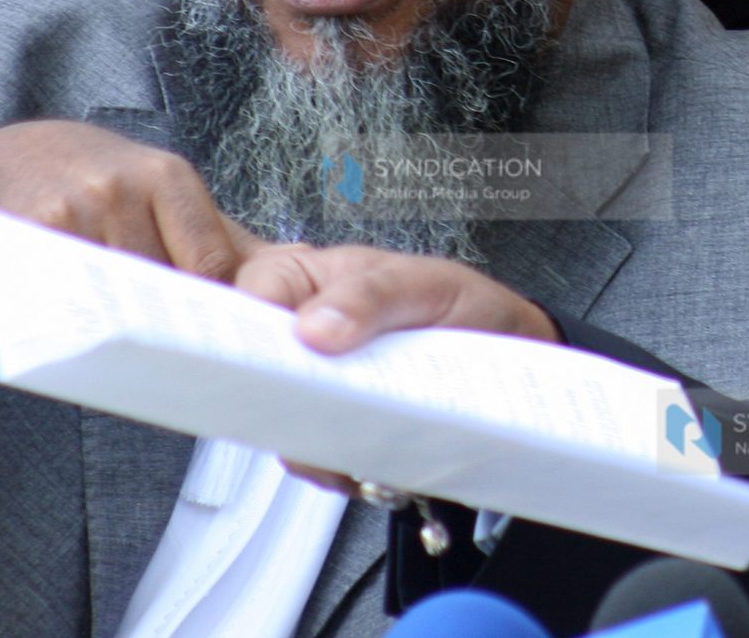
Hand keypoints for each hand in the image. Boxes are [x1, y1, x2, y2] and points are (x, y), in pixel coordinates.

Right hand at [0, 120, 261, 346]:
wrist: (18, 156)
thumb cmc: (106, 185)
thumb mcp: (162, 190)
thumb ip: (213, 238)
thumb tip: (278, 296)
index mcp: (169, 177)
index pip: (210, 261)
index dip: (216, 308)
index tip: (221, 343)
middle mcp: (123, 186)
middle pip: (164, 283)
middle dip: (173, 324)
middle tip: (181, 363)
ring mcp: (76, 208)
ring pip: (117, 295)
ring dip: (127, 329)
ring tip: (136, 356)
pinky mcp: (32, 231)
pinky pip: (68, 294)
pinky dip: (80, 320)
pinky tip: (88, 333)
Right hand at [232, 243, 557, 494]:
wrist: (507, 355)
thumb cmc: (461, 304)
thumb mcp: (426, 286)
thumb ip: (371, 295)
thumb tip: (312, 328)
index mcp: (309, 278)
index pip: (250, 295)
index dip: (241, 329)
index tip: (264, 363)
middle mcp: (299, 332)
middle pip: (250, 369)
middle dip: (277, 400)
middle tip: (322, 415)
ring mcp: (314, 386)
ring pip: (275, 422)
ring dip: (314, 444)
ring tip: (361, 447)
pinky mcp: (333, 431)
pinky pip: (312, 459)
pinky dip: (339, 469)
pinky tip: (372, 464)